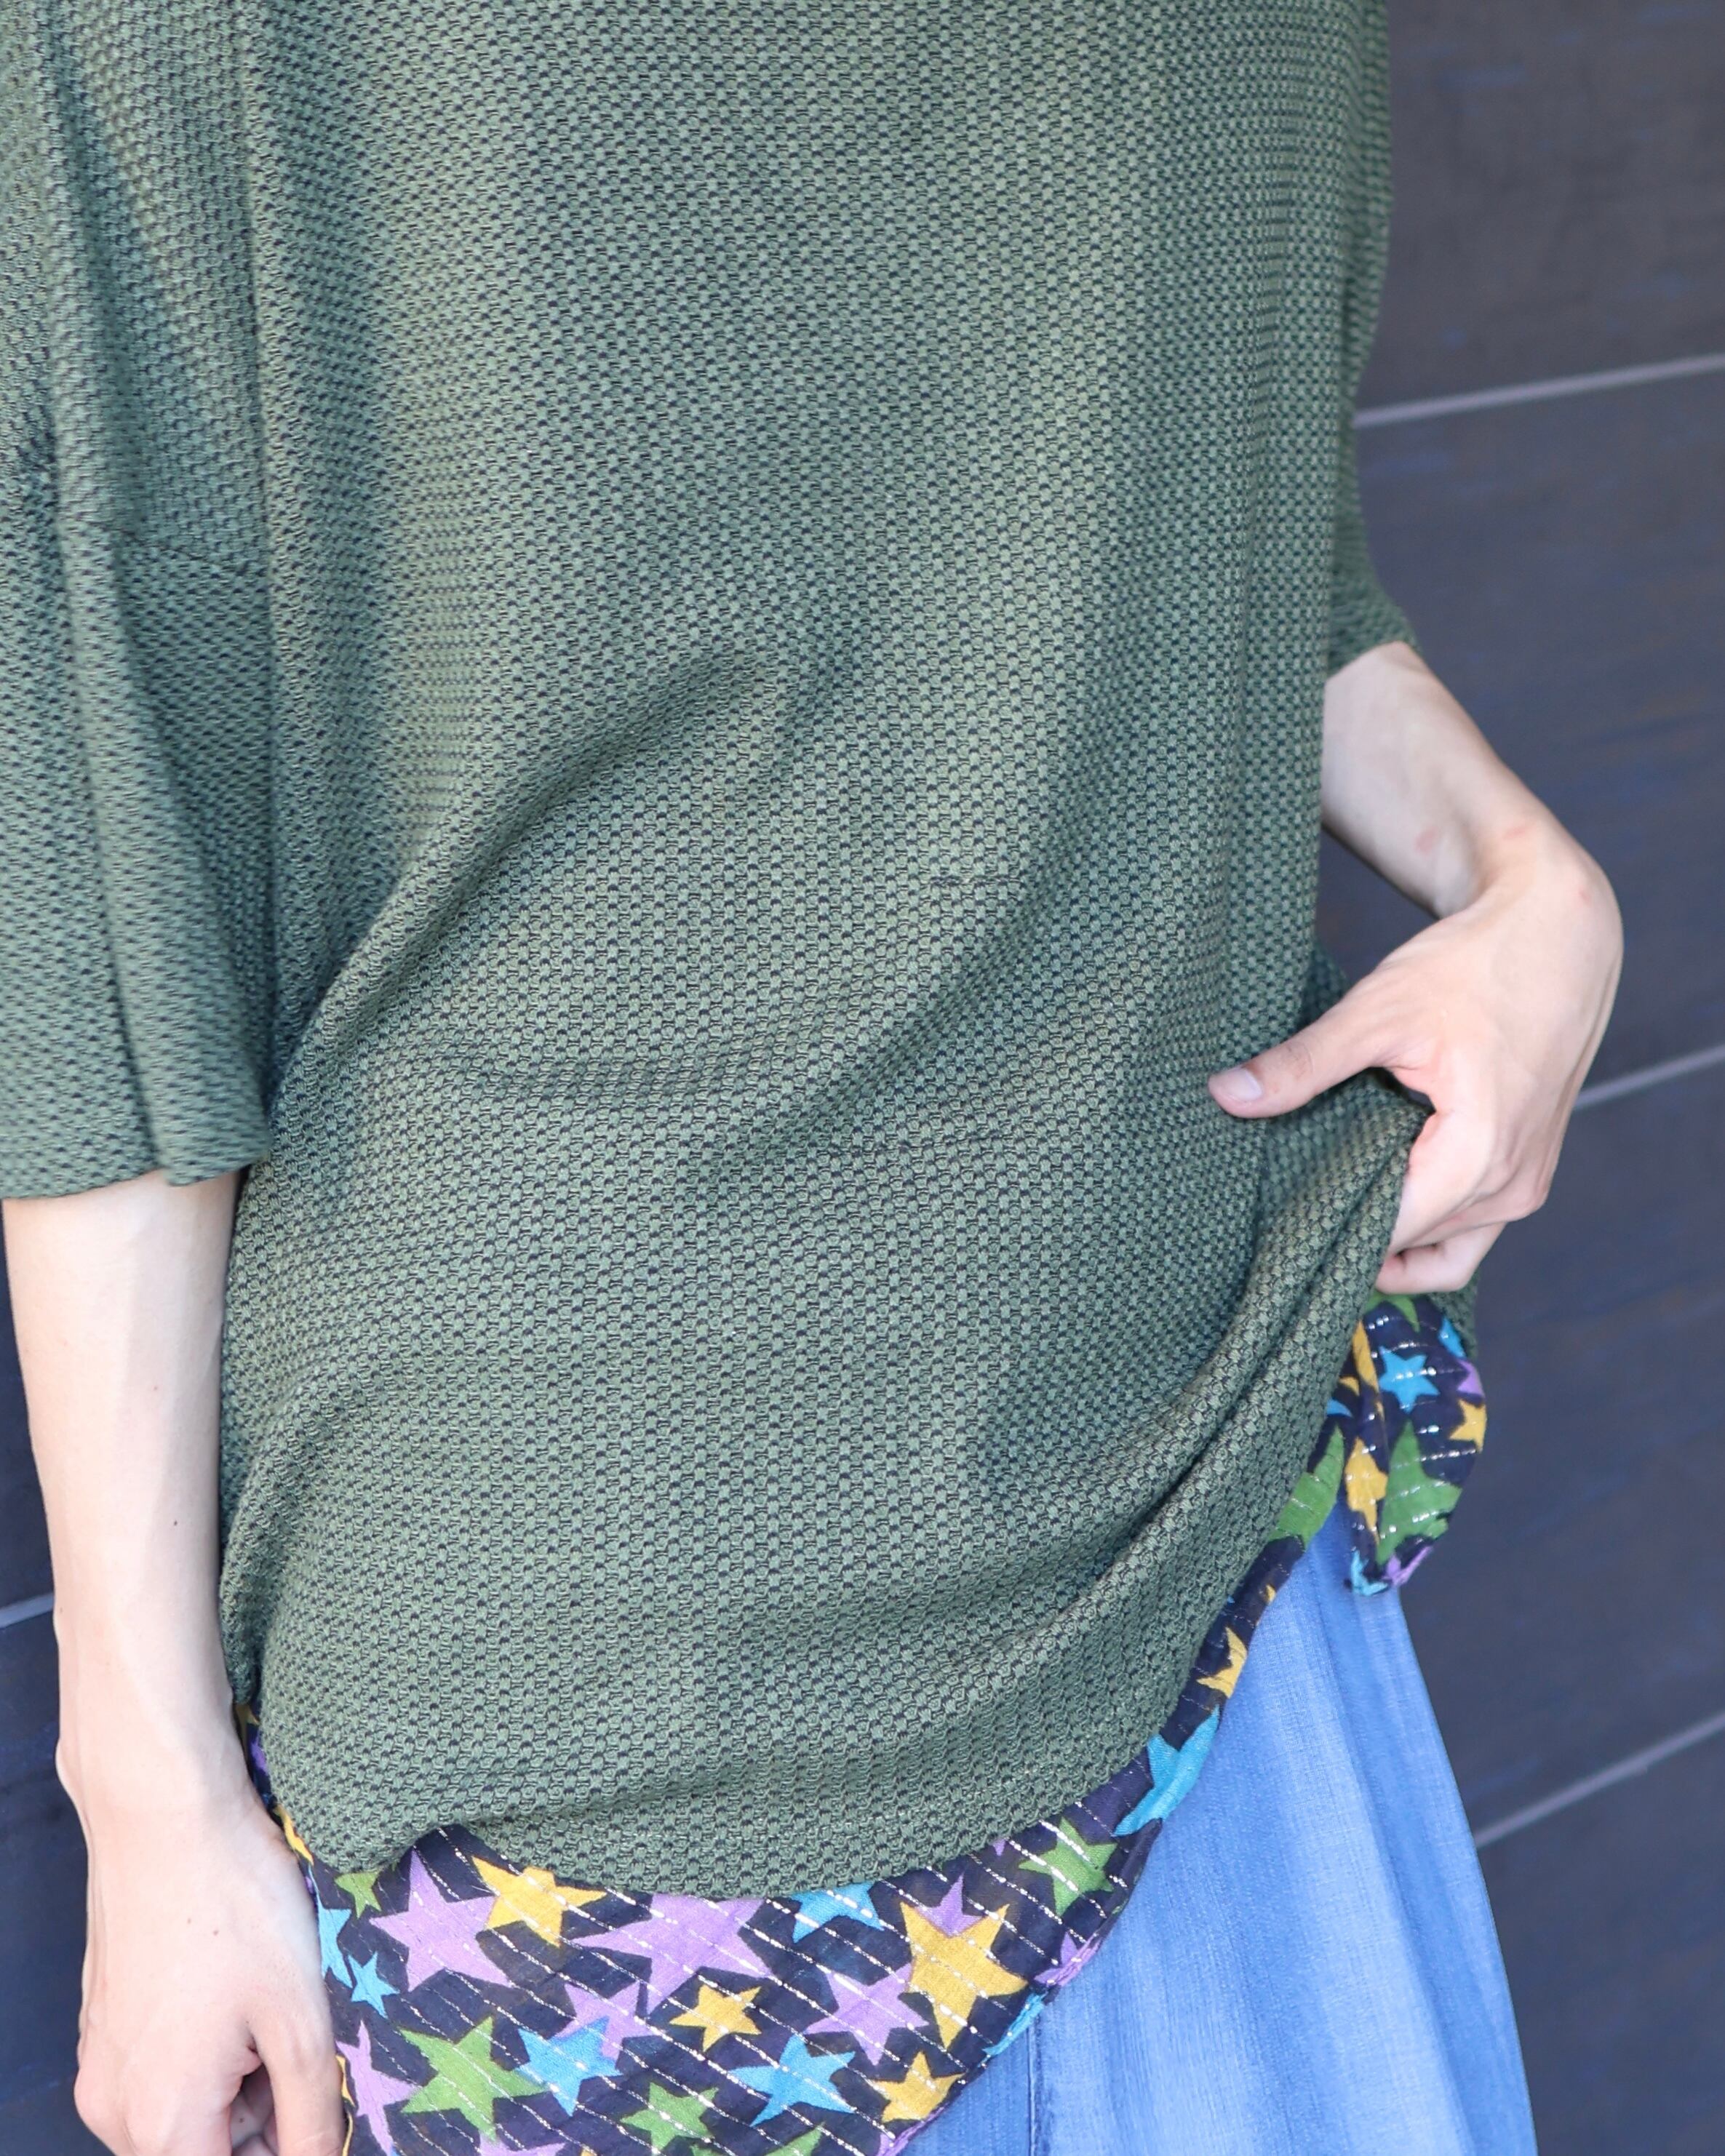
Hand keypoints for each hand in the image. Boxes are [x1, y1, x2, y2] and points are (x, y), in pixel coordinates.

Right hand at [69, 1756, 342, 2155]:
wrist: (163, 1817)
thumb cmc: (235, 1907)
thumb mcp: (298, 2017)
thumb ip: (312, 2112)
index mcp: (162, 2125)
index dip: (289, 2146)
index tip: (315, 2096)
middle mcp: (114, 2110)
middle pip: (206, 2150)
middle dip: (265, 2115)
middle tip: (300, 2039)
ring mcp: (101, 2066)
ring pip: (187, 2111)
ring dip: (238, 2081)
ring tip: (267, 2003)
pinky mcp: (102, 2026)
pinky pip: (161, 2070)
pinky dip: (206, 2049)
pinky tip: (234, 1986)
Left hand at [1207, 818, 1620, 1290]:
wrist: (1557, 936)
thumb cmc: (1473, 967)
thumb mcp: (1377, 1011)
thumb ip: (1303, 1064)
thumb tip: (1225, 1095)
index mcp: (1478, 1157)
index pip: (1388, 1234)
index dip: (1325, 1230)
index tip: (1270, 1219)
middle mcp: (1511, 1188)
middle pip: (1414, 1246)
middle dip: (1351, 1232)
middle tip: (1282, 1209)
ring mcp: (1526, 1185)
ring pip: (1445, 1250)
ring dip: (1391, 1234)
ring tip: (1327, 1198)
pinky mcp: (1527, 1171)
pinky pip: (1471, 1230)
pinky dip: (1427, 1225)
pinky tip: (1376, 1193)